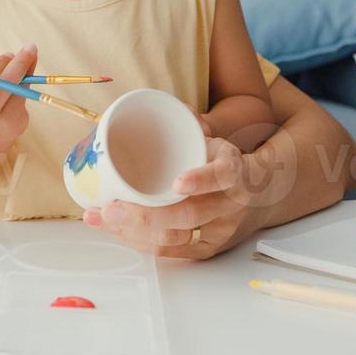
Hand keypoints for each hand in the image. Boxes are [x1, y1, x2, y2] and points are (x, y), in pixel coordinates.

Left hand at [82, 136, 260, 259]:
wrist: (254, 192)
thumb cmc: (220, 162)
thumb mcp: (214, 138)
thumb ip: (191, 122)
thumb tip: (167, 103)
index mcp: (233, 168)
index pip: (223, 175)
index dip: (201, 180)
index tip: (178, 183)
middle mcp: (230, 203)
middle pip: (190, 214)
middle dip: (144, 216)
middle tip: (109, 207)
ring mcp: (219, 229)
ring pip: (174, 237)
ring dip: (132, 231)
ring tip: (101, 218)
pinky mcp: (207, 248)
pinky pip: (170, 251)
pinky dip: (139, 242)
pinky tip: (116, 230)